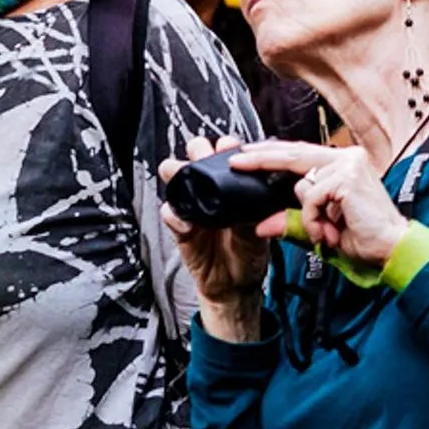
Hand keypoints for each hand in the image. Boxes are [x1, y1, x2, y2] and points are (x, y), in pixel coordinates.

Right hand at [160, 136, 270, 340]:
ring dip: (179, 171)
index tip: (233, 147)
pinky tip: (188, 223)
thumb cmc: (250, 250)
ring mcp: (192, 206)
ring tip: (188, 177)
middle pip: (196, 152)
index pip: (225, 151)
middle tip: (209, 158)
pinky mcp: (181, 227)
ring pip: (174, 174)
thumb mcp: (259, 227)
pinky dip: (175, 214)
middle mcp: (210, 189)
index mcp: (232, 183)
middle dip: (200, 149)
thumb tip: (256, 194)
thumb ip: (255, 210)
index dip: (226, 145)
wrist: (236, 283)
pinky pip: (170, 213)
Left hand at [226, 141, 410, 268]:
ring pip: (302, 185)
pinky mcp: (347, 177)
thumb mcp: (320, 228)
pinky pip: (311, 198)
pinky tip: (329, 232)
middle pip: (294, 154)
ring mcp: (348, 164)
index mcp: (343, 164)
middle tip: (237, 161)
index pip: (300, 154)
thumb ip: (293, 221)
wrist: (392, 247)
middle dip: (262, 158)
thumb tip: (262, 225)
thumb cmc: (364, 237)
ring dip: (308, 216)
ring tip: (325, 233)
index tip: (247, 154)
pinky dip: (314, 220)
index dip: (273, 154)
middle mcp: (347, 158)